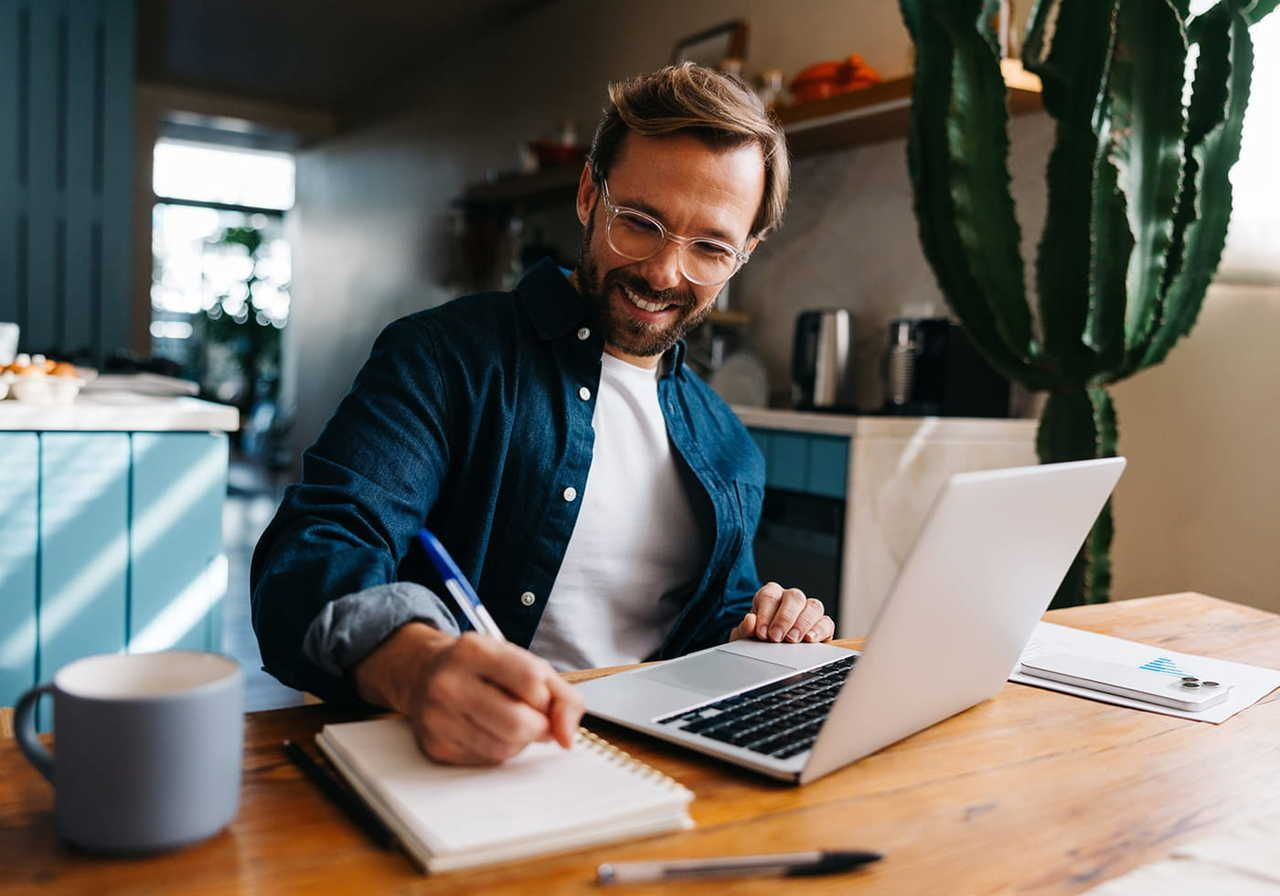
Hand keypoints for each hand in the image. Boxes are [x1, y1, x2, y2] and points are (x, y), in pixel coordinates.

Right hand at [354, 622, 583, 764]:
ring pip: (504, 749)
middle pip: (517, 723)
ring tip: (510, 722)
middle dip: (538, 727)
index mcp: (475, 651)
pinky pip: (486, 762)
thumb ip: (560, 694)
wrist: (423, 672)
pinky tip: (489, 731)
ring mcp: (438, 717)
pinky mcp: (436, 746)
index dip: (547, 698)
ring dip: (520, 742)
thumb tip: (567, 736)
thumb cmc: (480, 668)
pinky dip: (498, 751)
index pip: (531, 681)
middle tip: (535, 718)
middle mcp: (449, 683)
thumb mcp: (522, 661)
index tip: (544, 699)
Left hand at [729, 582, 834, 643]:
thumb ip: (745, 629)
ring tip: (792, 640)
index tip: (761, 632)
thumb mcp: (745, 636)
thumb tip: (750, 621)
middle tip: (776, 637)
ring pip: (813, 606)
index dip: (765, 613)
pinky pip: (826, 622)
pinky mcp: (822, 626)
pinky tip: (810, 640)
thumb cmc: (757, 639)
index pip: (770, 596)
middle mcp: (791, 600)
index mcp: (771, 596)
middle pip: (794, 597)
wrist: (766, 653)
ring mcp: (808, 611)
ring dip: (802, 624)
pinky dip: (820, 630)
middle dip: (784, 618)